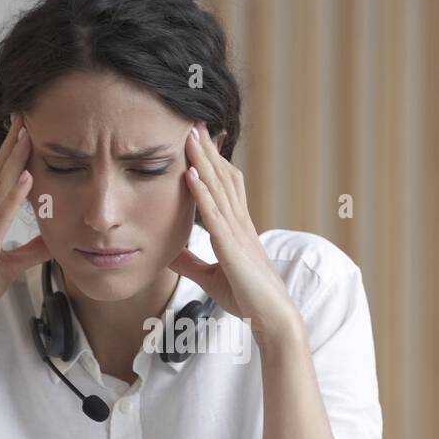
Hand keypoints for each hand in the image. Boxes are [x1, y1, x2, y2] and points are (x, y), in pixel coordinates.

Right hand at [0, 112, 52, 337]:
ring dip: (13, 162)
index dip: (13, 155)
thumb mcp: (12, 265)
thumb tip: (53, 238)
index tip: (26, 131)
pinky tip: (26, 180)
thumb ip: (31, 249)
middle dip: (12, 146)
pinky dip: (13, 198)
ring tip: (28, 136)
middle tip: (25, 116)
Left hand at [170, 122, 301, 343]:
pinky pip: (214, 213)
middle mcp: (240, 223)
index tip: (200, 140)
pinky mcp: (232, 246)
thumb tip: (168, 250)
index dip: (213, 161)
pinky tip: (190, 173)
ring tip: (190, 134)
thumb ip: (190, 261)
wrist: (271, 317)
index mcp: (237, 228)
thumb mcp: (211, 276)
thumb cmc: (247, 298)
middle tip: (194, 122)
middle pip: (223, 177)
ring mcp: (237, 232)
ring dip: (203, 160)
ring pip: (218, 188)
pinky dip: (202, 191)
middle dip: (208, 149)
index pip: (225, 186)